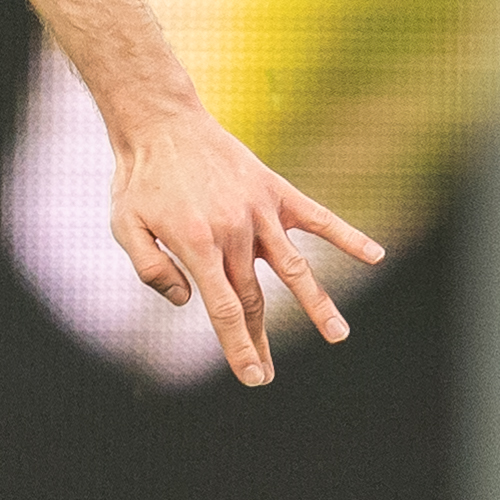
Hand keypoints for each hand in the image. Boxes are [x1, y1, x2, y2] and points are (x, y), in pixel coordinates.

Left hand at [107, 105, 385, 387]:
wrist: (161, 123)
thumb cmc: (139, 179)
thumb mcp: (125, 227)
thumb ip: (150, 269)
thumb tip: (189, 301)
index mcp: (197, 246)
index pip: (223, 310)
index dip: (239, 346)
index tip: (253, 376)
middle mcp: (234, 233)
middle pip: (254, 299)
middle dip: (259, 340)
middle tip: (267, 375)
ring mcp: (259, 212)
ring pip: (294, 268)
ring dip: (318, 305)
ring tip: (338, 336)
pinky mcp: (274, 191)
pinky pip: (317, 218)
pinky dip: (347, 236)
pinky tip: (375, 256)